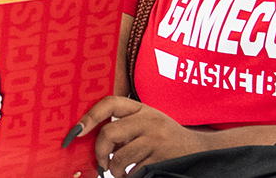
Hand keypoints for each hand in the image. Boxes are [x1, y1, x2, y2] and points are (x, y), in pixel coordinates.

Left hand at [67, 96, 209, 177]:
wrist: (199, 151)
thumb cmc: (166, 138)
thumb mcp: (148, 123)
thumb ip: (125, 125)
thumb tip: (91, 137)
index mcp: (142, 109)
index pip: (109, 103)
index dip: (89, 117)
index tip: (76, 132)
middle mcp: (149, 120)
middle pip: (109, 133)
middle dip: (99, 152)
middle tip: (102, 162)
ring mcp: (156, 139)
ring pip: (119, 158)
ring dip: (115, 170)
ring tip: (121, 171)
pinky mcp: (160, 158)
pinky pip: (133, 172)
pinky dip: (130, 177)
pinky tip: (135, 173)